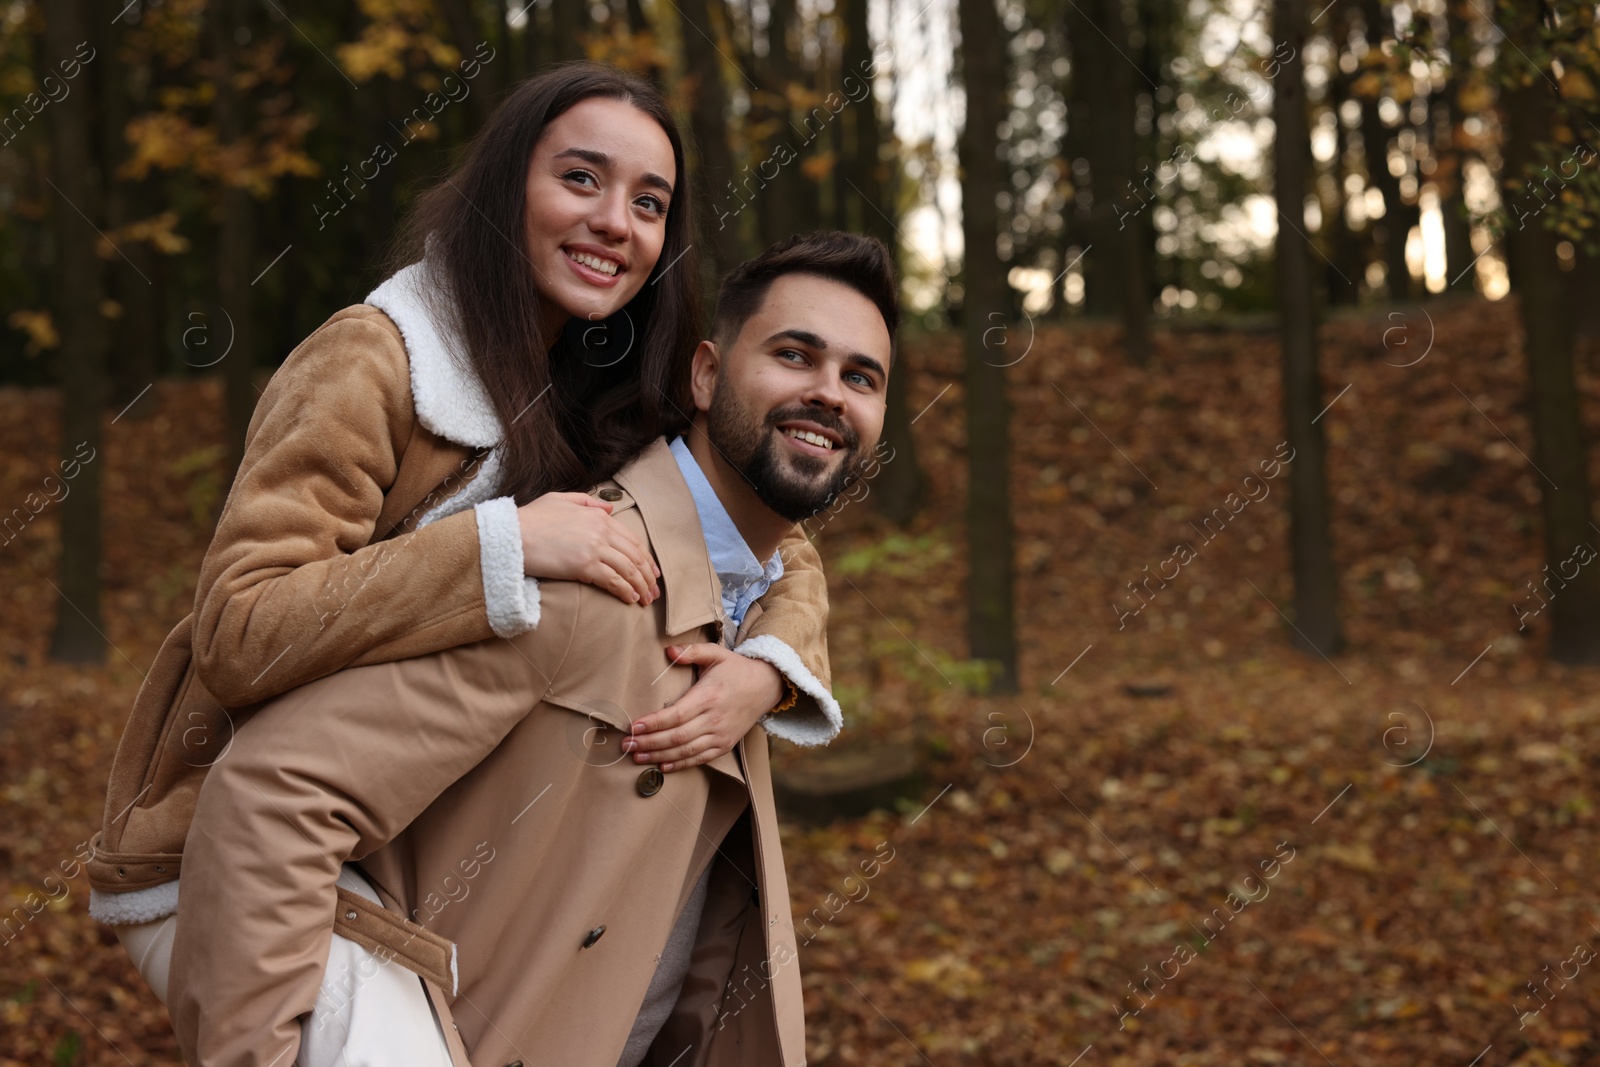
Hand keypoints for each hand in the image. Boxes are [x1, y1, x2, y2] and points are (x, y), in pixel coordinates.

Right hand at [515, 491, 659, 604]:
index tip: (652, 571)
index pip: (631, 539)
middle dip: (648, 575)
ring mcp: (594, 548)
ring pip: (628, 569)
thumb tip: (610, 508)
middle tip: (654, 590)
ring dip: (641, 586)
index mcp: (597, 515)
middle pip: (635, 555)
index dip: (645, 557)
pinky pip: (613, 580)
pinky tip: (631, 599)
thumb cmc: (531, 518)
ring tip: (646, 599)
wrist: (512, 535)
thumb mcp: (560, 499)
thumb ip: (587, 501)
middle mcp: (600, 530)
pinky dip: (625, 591)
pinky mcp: (584, 566)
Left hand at [622, 644, 784, 770]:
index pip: (675, 715)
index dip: (653, 724)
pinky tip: (662, 765)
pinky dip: (680, 764)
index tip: (633, 727)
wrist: (766, 686)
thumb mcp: (716, 654)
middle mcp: (714, 719)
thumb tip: (669, 650)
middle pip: (676, 737)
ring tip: (637, 757)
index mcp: (708, 696)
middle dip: (649, 743)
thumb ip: (692, 652)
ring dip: (659, 756)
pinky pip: (700, 759)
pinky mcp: (725, 744)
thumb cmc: (736, 669)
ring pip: (686, 751)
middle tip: (626, 745)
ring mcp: (720, 735)